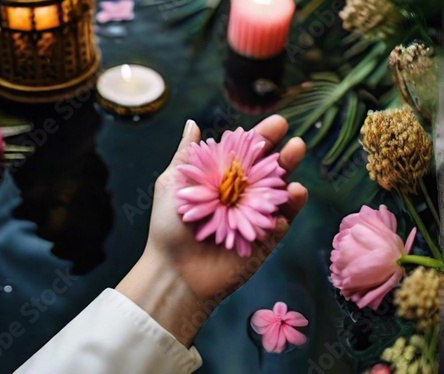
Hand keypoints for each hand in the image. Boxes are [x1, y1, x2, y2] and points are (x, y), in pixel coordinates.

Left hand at [117, 115, 306, 346]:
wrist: (173, 271)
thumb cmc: (167, 226)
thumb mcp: (173, 183)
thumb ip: (186, 154)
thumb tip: (192, 123)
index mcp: (221, 183)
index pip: (246, 156)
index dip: (262, 139)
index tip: (278, 123)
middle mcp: (240, 199)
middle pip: (268, 174)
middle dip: (283, 156)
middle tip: (295, 142)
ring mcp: (253, 221)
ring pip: (279, 197)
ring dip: (291, 179)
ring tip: (297, 161)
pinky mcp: (262, 244)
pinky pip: (279, 226)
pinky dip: (286, 213)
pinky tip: (290, 198)